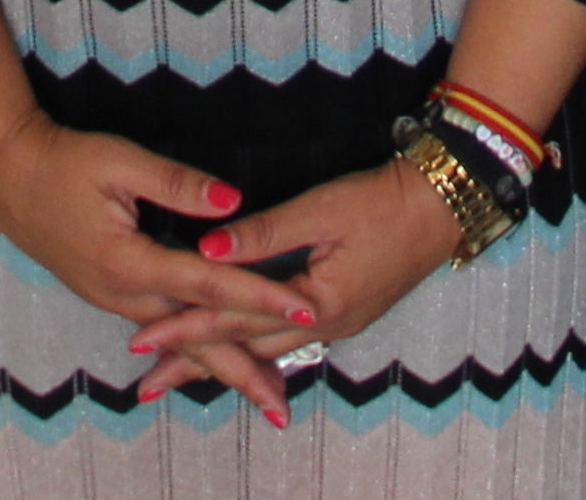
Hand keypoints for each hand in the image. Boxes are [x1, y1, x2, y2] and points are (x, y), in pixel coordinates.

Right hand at [0, 115, 303, 421]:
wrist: (8, 176)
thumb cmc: (63, 163)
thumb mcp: (118, 162)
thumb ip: (176, 184)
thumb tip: (231, 201)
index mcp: (129, 263)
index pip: (209, 286)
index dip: (259, 297)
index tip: (303, 310)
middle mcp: (124, 293)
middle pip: (194, 339)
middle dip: (241, 371)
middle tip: (283, 404)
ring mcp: (114, 300)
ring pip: (177, 342)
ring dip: (220, 367)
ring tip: (260, 391)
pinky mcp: (111, 294)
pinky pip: (162, 331)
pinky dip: (192, 351)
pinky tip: (211, 361)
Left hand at [128, 159, 463, 408]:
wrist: (443, 206)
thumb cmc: (384, 203)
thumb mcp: (321, 210)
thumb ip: (263, 232)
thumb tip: (205, 248)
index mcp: (317, 305)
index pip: (235, 319)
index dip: (185, 326)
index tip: (141, 339)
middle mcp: (325, 326)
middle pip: (245, 348)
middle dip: (194, 362)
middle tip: (147, 382)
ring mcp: (336, 324)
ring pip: (265, 349)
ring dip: (221, 359)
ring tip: (179, 373)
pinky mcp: (343, 312)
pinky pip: (286, 339)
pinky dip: (253, 345)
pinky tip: (235, 351)